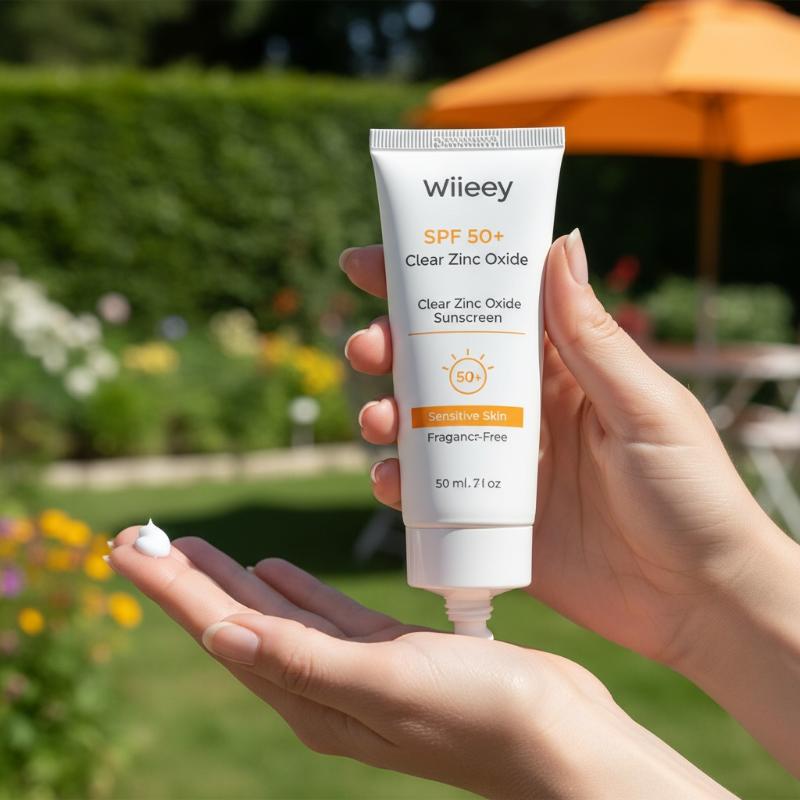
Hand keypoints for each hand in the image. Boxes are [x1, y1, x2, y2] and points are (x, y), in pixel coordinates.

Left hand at [108, 530, 732, 798]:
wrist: (558, 738)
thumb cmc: (479, 714)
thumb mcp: (385, 683)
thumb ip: (302, 659)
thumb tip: (218, 632)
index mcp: (308, 697)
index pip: (218, 631)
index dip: (168, 588)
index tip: (124, 546)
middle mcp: (321, 687)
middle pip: (235, 621)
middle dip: (186, 579)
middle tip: (141, 537)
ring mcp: (355, 670)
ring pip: (276, 614)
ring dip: (234, 580)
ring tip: (195, 548)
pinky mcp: (389, 652)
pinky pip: (323, 616)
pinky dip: (294, 591)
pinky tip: (276, 571)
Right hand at [341, 231, 799, 773]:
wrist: (694, 601)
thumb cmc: (690, 494)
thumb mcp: (646, 407)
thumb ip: (594, 337)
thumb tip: (559, 246)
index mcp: (563, 369)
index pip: (490, 308)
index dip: (433, 280)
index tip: (371, 261)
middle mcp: (523, 409)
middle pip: (440, 363)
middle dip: (392, 347)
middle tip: (367, 345)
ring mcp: (500, 463)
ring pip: (423, 423)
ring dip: (387, 413)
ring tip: (378, 420)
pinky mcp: (487, 516)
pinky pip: (427, 493)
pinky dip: (398, 483)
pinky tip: (390, 481)